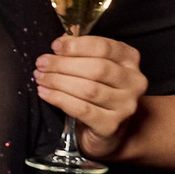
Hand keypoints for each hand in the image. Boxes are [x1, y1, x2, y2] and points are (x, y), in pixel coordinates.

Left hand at [34, 34, 146, 160]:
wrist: (109, 130)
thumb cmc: (98, 92)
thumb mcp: (95, 68)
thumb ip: (81, 53)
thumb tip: (60, 43)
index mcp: (130, 60)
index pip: (104, 47)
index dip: (77, 46)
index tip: (55, 46)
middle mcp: (134, 82)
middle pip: (97, 68)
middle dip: (63, 64)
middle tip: (41, 64)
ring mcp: (125, 105)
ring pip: (89, 89)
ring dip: (58, 81)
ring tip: (40, 78)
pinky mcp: (111, 125)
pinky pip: (82, 109)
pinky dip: (59, 99)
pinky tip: (45, 93)